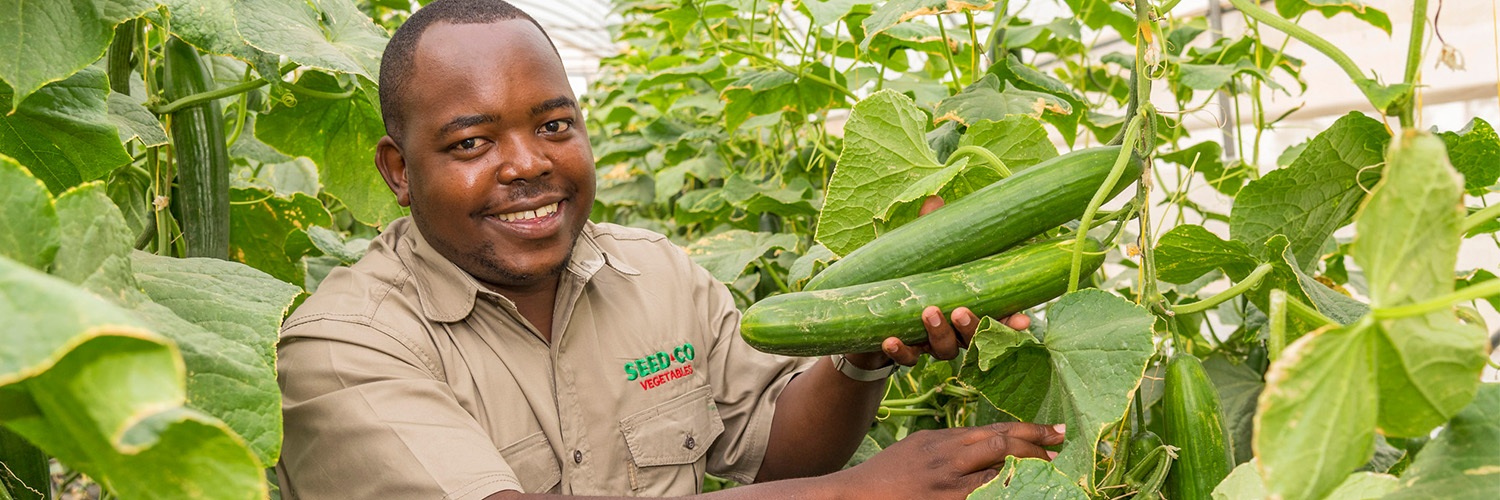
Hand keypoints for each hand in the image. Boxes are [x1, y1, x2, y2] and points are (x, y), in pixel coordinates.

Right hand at [831, 422, 1065, 498]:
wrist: (855, 495)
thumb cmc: (889, 473)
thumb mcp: (921, 446)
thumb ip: (952, 444)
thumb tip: (987, 442)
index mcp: (945, 442)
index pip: (995, 431)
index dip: (1030, 431)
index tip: (1055, 432)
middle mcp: (949, 460)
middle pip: (1002, 445)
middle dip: (1037, 445)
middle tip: (1061, 446)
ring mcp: (947, 486)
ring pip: (998, 472)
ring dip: (1028, 471)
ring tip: (1050, 471)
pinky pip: (983, 497)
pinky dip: (1005, 492)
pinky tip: (1021, 491)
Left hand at [842, 195, 1031, 367]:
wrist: (870, 316)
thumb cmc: (909, 276)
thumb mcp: (921, 252)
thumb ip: (930, 230)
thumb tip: (934, 201)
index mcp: (969, 305)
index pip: (998, 318)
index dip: (1011, 323)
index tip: (1022, 320)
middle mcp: (956, 330)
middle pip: (974, 337)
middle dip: (972, 326)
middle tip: (961, 310)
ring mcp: (931, 344)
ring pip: (945, 350)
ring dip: (938, 334)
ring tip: (927, 312)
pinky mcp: (905, 353)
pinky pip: (906, 358)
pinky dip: (900, 351)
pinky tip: (890, 340)